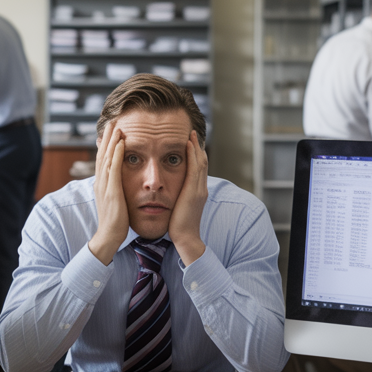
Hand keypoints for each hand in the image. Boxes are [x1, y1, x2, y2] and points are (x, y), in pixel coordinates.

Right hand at [88, 123, 129, 265]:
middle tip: (113, 120)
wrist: (109, 236)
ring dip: (112, 140)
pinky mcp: (111, 191)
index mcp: (101, 183)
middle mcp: (100, 181)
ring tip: (117, 125)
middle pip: (102, 153)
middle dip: (108, 136)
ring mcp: (104, 186)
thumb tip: (120, 180)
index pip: (103, 158)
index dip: (107, 143)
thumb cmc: (115, 220)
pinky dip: (117, 154)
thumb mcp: (114, 199)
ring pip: (107, 157)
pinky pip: (114, 169)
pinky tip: (121, 143)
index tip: (112, 129)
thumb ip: (115, 187)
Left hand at [169, 130, 207, 265]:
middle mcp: (201, 188)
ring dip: (195, 147)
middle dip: (198, 146)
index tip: (190, 142)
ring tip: (191, 134)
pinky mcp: (194, 192)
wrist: (186, 239)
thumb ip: (178, 197)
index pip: (198, 168)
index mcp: (198, 192)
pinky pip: (194, 169)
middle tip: (192, 132)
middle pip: (202, 161)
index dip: (196, 154)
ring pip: (200, 162)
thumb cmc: (178, 227)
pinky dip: (192, 155)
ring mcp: (199, 189)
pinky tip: (187, 145)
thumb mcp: (179, 208)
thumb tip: (170, 192)